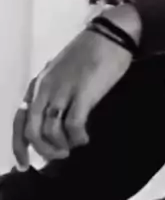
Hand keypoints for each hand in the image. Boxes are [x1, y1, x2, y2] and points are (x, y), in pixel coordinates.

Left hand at [13, 5, 140, 168]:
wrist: (110, 35)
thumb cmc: (89, 54)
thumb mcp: (61, 73)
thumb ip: (53, 93)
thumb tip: (53, 121)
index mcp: (38, 84)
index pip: (19, 119)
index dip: (18, 146)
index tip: (24, 165)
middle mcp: (45, 88)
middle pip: (32, 130)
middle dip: (43, 150)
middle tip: (58, 157)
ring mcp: (63, 90)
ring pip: (50, 130)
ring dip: (61, 146)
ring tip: (74, 146)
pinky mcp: (83, 93)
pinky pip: (73, 125)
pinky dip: (77, 137)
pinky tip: (85, 138)